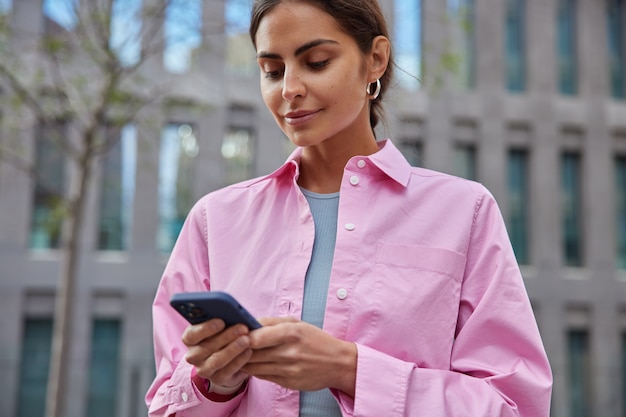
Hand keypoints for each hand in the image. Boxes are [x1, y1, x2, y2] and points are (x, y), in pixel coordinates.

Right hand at [182, 319, 252, 387]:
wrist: (228, 357)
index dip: (206, 328)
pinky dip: (239, 360)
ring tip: (247, 340)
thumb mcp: (219, 325)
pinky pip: (228, 371)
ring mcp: (204, 369)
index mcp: (190, 339)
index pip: (192, 334)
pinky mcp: (217, 379)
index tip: (221, 321)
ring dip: (233, 349)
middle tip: (242, 328)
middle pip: (207, 347)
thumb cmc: (223, 333)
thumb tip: (231, 312)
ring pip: (217, 360)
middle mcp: (193, 355)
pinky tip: (249, 351)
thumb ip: (221, 318)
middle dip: (227, 336)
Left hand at [242, 317, 356, 396]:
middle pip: (251, 353)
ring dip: (244, 361)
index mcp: (291, 333)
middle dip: (239, 349)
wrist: (338, 363)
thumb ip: (272, 322)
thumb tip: (249, 322)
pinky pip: (262, 376)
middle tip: (232, 344)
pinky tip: (253, 363)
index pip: (256, 337)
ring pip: (254, 367)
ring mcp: (288, 370)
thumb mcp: (297, 323)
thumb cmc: (316, 340)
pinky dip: (254, 370)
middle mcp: (288, 352)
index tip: (236, 333)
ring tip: (240, 354)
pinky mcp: (287, 382)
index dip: (242, 336)